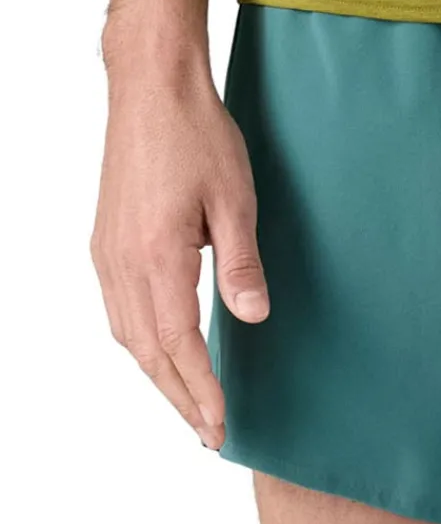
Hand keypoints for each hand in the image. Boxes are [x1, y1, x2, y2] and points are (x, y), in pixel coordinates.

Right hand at [91, 35, 267, 448]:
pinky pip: (119, 310)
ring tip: (190, 405)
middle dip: (179, 397)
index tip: (219, 426)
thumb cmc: (198, 137)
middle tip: (209, 434)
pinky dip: (141, 344)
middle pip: (147, 353)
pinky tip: (160, 353)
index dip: (201, 390)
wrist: (151, 89)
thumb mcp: (236, 201)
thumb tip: (252, 319)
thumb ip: (242, 265)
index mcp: (156, 258)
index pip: (179, 346)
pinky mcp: (105, 242)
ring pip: (128, 336)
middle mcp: (122, 263)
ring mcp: (107, 253)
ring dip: (158, 375)